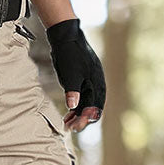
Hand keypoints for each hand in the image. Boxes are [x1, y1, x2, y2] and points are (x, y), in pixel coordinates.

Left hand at [45, 18, 105, 132]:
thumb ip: (72, 91)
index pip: (95, 108)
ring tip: (67, 124)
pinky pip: (82, 98)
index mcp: (97, 84)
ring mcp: (90, 82)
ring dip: (77, 115)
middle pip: (92, 109)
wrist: (66, 36)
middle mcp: (96, 85)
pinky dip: (75, 107)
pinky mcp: (83, 80)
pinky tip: (68, 114)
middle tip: (70, 128)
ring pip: (87, 104)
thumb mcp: (70, 73)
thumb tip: (74, 107)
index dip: (85, 119)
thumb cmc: (70, 54)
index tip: (75, 126)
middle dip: (82, 120)